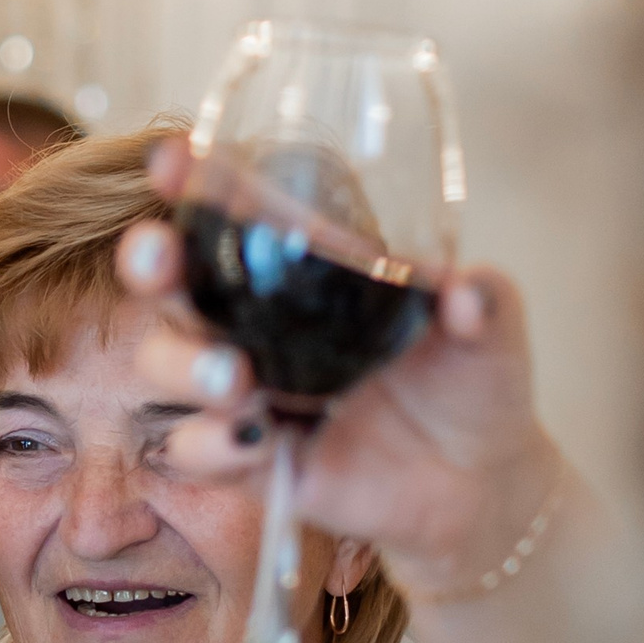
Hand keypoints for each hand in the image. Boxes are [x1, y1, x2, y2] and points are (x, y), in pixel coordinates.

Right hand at [119, 134, 566, 602]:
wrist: (476, 482)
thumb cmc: (473, 384)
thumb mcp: (491, 331)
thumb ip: (483, 302)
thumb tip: (466, 294)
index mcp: (309, 273)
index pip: (239, 215)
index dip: (199, 183)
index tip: (174, 161)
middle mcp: (260, 327)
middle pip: (174, 285)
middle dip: (152, 266)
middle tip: (160, 258)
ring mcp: (248, 393)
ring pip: (165, 367)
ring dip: (183, 366)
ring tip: (234, 377)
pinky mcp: (250, 461)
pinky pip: (192, 452)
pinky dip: (209, 445)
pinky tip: (257, 440)